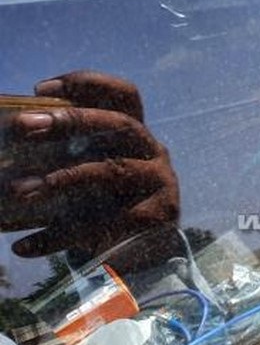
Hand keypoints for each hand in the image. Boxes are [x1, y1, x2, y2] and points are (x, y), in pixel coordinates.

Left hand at [1, 71, 179, 258]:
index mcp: (137, 136)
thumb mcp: (91, 175)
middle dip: (72, 120)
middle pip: (120, 124)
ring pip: (111, 170)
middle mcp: (154, 153)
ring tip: (19, 190)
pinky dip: (58, 235)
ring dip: (62, 177)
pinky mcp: (155, 218)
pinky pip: (102, 222)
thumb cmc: (106, 209)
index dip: (88, 84)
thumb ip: (68, 155)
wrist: (145, 261)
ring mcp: (160, 184)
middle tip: (24, 126)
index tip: (39, 90)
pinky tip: (24, 246)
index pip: (125, 95)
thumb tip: (7, 143)